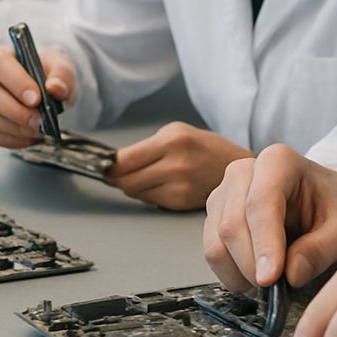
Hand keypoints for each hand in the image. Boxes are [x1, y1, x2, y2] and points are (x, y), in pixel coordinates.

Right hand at [0, 43, 74, 148]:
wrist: (33, 83)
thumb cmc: (42, 71)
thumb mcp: (58, 65)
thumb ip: (61, 75)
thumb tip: (56, 89)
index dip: (16, 83)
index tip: (37, 99)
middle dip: (15, 112)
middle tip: (40, 121)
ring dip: (14, 129)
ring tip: (37, 129)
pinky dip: (10, 139)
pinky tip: (28, 136)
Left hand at [106, 122, 250, 210]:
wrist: (236, 167)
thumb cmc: (203, 147)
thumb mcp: (176, 132)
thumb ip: (146, 147)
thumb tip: (114, 165)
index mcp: (172, 141)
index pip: (124, 160)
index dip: (108, 166)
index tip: (100, 165)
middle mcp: (175, 165)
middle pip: (126, 180)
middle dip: (116, 178)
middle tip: (113, 174)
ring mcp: (179, 187)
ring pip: (135, 192)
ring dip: (131, 186)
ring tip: (143, 176)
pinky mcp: (181, 203)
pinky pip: (150, 201)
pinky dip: (148, 194)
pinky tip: (159, 185)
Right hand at [203, 143, 336, 292]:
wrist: (323, 203)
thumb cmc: (332, 209)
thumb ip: (322, 250)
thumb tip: (291, 274)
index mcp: (278, 161)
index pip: (260, 203)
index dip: (264, 244)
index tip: (270, 279)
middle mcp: (243, 171)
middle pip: (232, 224)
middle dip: (251, 264)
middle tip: (275, 290)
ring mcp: (224, 193)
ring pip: (216, 241)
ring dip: (239, 272)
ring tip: (269, 284)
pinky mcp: (215, 215)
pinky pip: (212, 251)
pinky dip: (230, 273)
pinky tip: (255, 277)